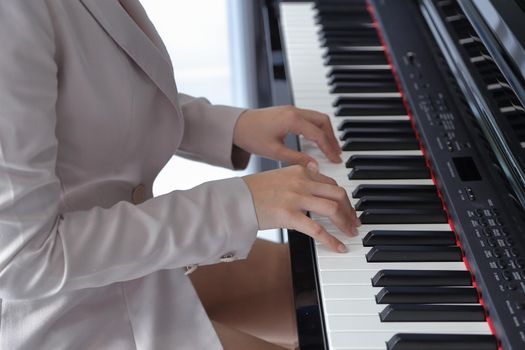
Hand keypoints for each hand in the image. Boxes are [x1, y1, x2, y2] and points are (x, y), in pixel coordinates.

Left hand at [233, 106, 341, 165]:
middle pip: (323, 121)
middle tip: (336, 153)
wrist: (235, 125)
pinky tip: (316, 140)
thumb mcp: (274, 152)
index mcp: (292, 120)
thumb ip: (296, 159)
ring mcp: (291, 109)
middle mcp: (294, 111)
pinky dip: (317, 128)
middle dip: (332, 138)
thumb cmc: (251, 136)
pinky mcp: (288, 111)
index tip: (336, 160)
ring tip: (330, 148)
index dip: (329, 149)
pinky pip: (309, 117)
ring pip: (317, 118)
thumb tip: (314, 166)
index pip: (318, 134)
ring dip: (326, 132)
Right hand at [243, 164, 359, 252]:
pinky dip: (332, 240)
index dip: (342, 197)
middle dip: (350, 209)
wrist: (234, 199)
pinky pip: (317, 229)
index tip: (346, 207)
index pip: (330, 182)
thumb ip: (298, 176)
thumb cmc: (252, 190)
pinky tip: (339, 247)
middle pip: (338, 193)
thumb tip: (314, 172)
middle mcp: (301, 182)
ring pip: (332, 208)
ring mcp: (296, 198)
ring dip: (345, 223)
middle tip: (353, 222)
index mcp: (299, 171)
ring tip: (350, 233)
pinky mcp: (289, 215)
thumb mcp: (278, 176)